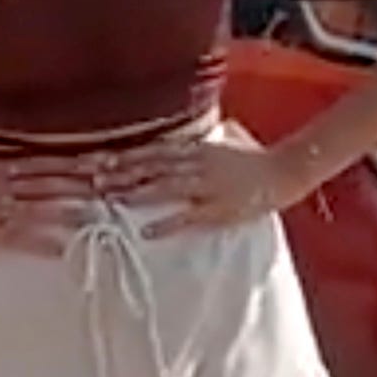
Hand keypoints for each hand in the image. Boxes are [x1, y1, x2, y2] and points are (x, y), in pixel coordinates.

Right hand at [0, 155, 102, 256]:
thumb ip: (2, 158)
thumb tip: (29, 158)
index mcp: (2, 163)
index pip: (48, 161)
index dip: (77, 163)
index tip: (105, 162)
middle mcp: (5, 184)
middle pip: (52, 183)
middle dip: (84, 186)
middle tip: (115, 188)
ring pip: (43, 209)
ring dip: (72, 212)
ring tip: (101, 215)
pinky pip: (23, 239)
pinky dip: (46, 243)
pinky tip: (67, 247)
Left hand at [81, 132, 300, 238]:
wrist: (284, 170)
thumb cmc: (251, 159)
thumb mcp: (218, 145)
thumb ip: (193, 146)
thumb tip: (170, 146)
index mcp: (195, 149)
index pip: (152, 151)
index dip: (124, 156)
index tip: (96, 161)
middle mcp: (197, 163)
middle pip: (152, 166)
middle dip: (121, 172)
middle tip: (92, 179)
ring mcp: (207, 186)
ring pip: (166, 186)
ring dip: (137, 191)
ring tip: (111, 198)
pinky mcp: (219, 209)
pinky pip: (189, 216)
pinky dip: (166, 223)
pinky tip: (146, 230)